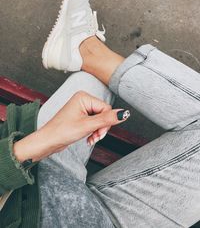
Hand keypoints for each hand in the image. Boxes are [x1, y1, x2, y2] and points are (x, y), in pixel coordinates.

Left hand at [13, 91, 129, 161]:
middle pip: (103, 114)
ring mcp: (81, 108)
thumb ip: (107, 119)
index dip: (106, 122)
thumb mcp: (88, 125)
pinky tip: (89, 138)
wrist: (48, 141)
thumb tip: (124, 113)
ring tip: (91, 139)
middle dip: (101, 128)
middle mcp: (83, 100)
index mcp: (84, 97)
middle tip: (95, 136)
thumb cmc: (62, 131)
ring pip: (99, 120)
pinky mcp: (80, 116)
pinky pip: (93, 123)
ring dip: (97, 131)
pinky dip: (93, 131)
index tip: (99, 133)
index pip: (106, 108)